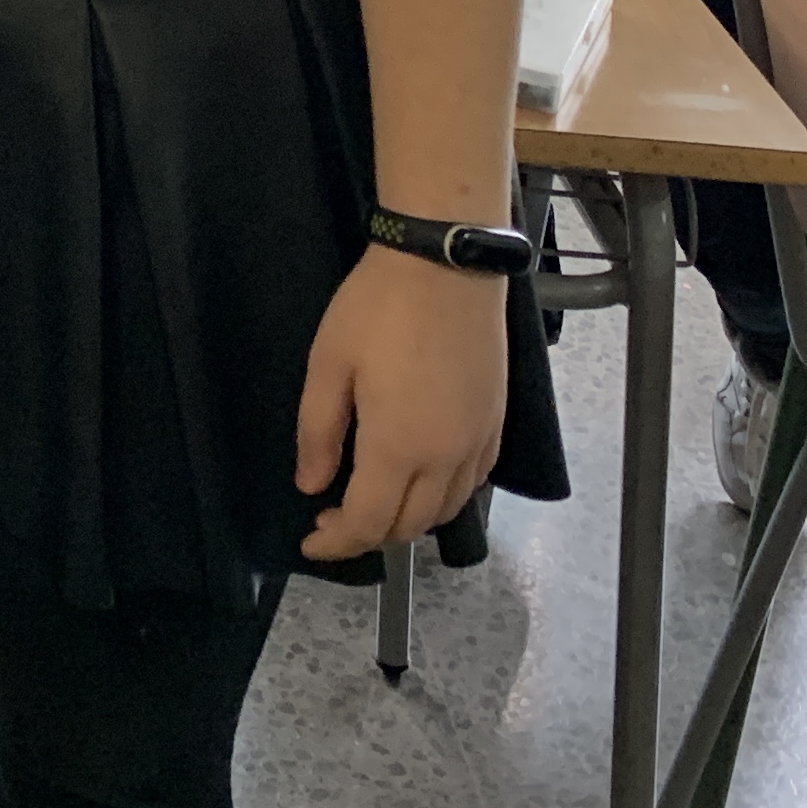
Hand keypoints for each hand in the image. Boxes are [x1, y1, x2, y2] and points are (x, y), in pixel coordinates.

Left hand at [294, 249, 510, 560]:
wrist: (445, 264)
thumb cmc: (378, 308)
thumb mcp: (328, 365)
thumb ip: (318, 434)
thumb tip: (312, 487)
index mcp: (399, 448)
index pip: (369, 523)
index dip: (337, 543)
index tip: (310, 543)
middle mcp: (446, 458)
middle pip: (410, 526)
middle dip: (368, 535)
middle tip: (332, 519)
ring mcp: (478, 442)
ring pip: (445, 510)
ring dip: (407, 520)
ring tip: (372, 501)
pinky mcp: (496, 422)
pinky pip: (472, 483)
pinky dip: (443, 497)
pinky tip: (420, 479)